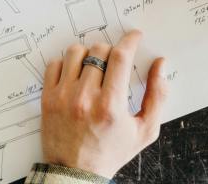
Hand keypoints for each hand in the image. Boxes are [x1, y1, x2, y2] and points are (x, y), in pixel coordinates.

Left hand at [41, 31, 166, 178]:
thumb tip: (160, 65)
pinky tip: (74, 75)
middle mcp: (85, 98)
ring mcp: (63, 97)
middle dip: (111, 50)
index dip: (130, 40)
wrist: (75, 176)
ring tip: (92, 68)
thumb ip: (158, 96)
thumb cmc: (110, 152)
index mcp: (110, 105)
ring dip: (87, 54)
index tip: (134, 36)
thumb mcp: (145, 130)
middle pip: (99, 50)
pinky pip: (54, 64)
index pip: (120, 56)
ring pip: (75, 52)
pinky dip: (65, 64)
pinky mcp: (47, 100)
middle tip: (113, 61)